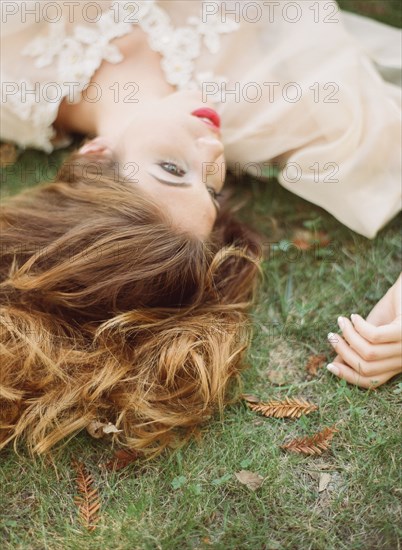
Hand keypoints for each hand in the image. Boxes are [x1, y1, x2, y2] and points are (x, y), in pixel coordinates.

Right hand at [326, 273, 401, 388]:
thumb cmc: (395, 307)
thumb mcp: (373, 330)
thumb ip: (358, 346)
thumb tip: (335, 361)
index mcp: (396, 363)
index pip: (371, 381)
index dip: (348, 376)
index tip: (329, 365)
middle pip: (366, 367)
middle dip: (344, 352)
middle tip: (332, 336)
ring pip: (368, 352)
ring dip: (349, 336)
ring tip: (341, 321)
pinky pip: (374, 336)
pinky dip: (359, 326)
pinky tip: (354, 316)